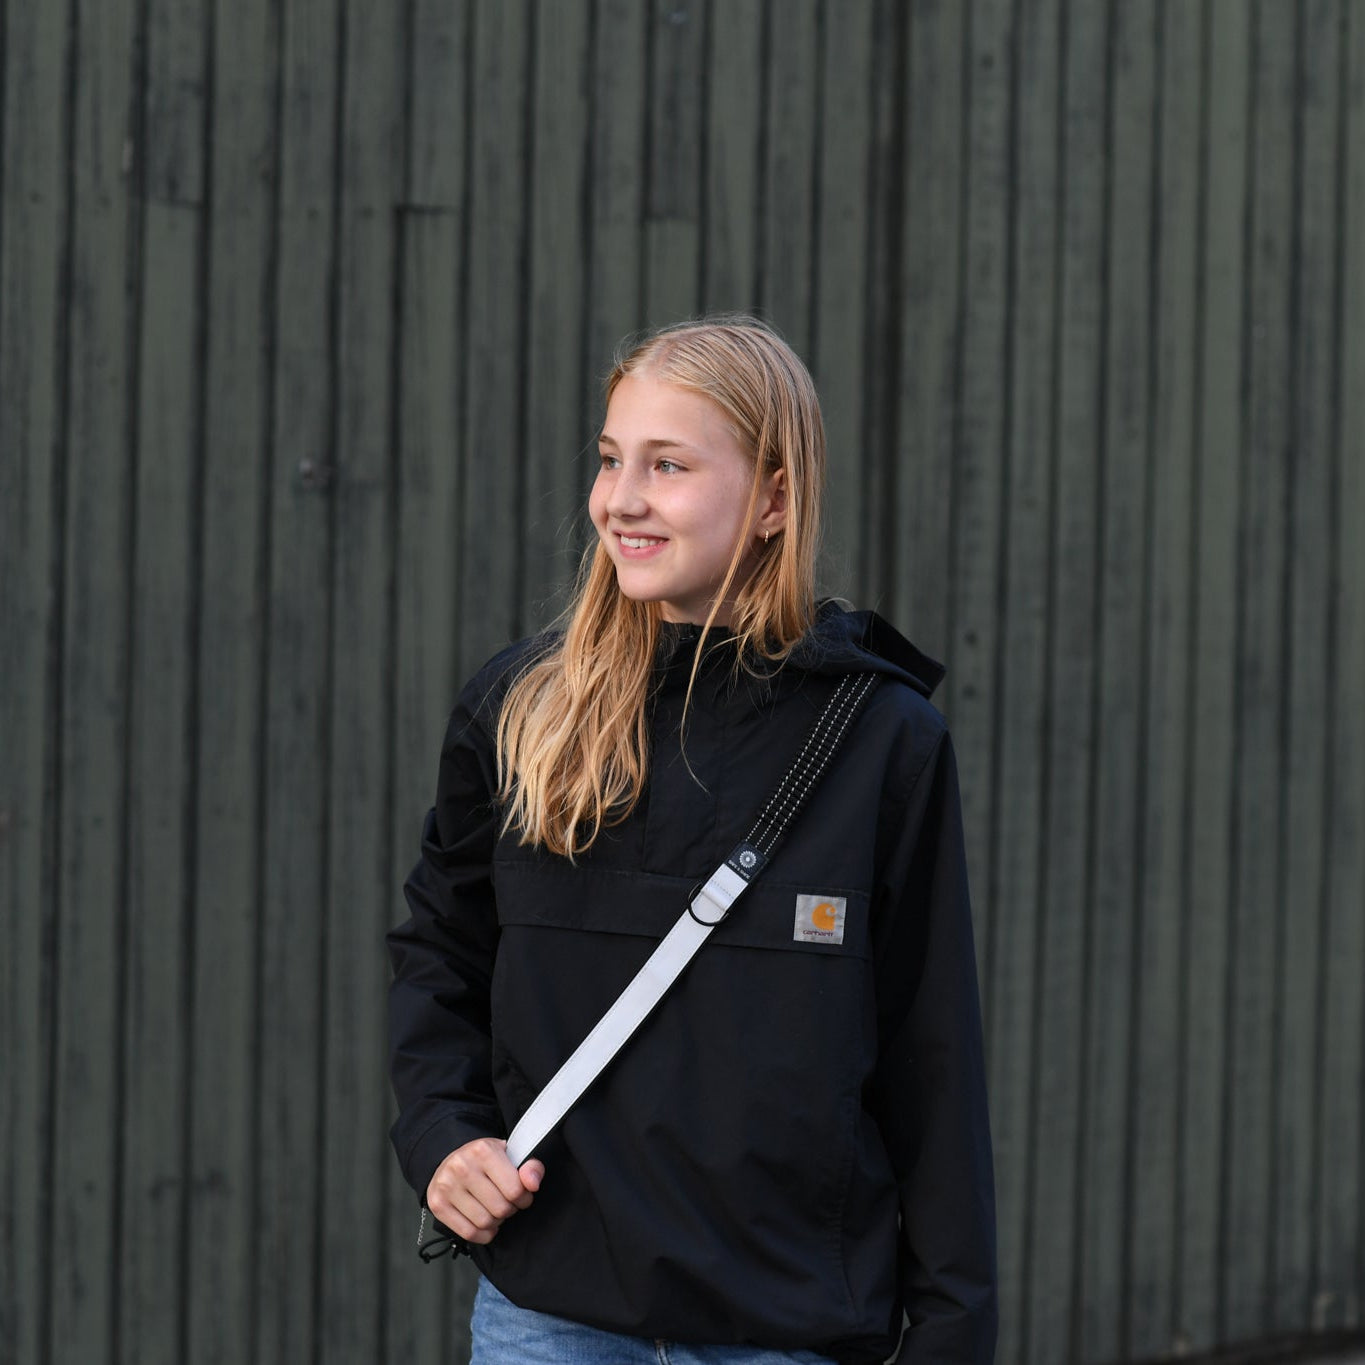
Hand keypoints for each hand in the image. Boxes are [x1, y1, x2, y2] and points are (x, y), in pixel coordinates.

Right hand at [425, 1138, 544, 1245]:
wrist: (451, 1160)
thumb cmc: (485, 1161)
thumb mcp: (511, 1155)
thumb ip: (531, 1167)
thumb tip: (532, 1184)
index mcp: (483, 1151)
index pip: (515, 1189)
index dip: (524, 1197)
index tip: (521, 1195)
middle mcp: (462, 1166)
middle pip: (500, 1208)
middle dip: (509, 1210)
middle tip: (506, 1202)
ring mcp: (446, 1186)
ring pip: (485, 1223)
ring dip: (496, 1222)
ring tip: (494, 1210)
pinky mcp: (437, 1204)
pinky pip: (468, 1233)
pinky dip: (482, 1234)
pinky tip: (485, 1224)